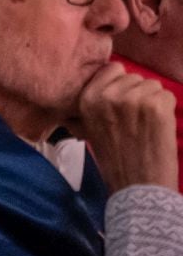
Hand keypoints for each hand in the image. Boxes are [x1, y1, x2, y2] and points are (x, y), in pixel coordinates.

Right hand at [73, 62, 178, 191]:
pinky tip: (160, 127)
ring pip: (153, 85)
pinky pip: (167, 96)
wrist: (137, 187)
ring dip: (154, 101)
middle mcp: (108, 94)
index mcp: (88, 98)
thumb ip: (96, 102)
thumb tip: (104, 83)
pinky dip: (167, 110)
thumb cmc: (115, 160)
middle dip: (138, 94)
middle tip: (136, 119)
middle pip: (134, 77)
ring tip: (148, 124)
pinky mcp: (157, 107)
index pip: (112, 68)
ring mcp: (134, 99)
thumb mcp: (90, 127)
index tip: (124, 102)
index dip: (121, 84)